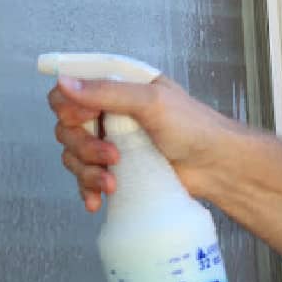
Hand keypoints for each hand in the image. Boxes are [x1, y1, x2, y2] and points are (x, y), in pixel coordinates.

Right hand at [48, 74, 236, 210]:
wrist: (216, 168)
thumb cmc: (193, 127)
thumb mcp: (151, 101)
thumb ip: (107, 91)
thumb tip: (64, 82)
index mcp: (116, 86)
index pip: (70, 88)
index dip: (69, 105)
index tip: (87, 118)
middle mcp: (108, 111)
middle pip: (66, 126)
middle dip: (83, 145)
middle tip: (111, 155)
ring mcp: (109, 141)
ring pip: (72, 154)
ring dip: (87, 170)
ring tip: (113, 181)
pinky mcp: (114, 169)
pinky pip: (84, 178)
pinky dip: (86, 188)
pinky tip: (97, 199)